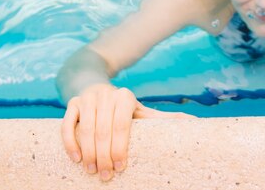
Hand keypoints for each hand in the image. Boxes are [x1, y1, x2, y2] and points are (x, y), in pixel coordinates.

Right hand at [61, 83, 195, 180]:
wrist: (94, 88)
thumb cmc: (122, 108)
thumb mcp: (141, 112)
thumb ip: (163, 118)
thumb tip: (196, 122)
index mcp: (125, 97)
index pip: (123, 125)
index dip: (120, 148)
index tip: (120, 167)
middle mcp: (106, 95)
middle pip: (104, 129)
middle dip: (104, 155)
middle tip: (106, 175)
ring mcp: (87, 98)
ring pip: (86, 128)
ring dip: (89, 152)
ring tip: (92, 171)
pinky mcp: (71, 103)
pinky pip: (68, 124)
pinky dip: (71, 141)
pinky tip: (76, 158)